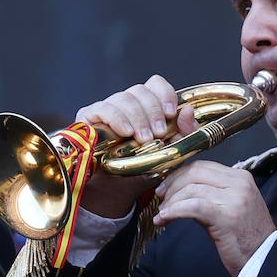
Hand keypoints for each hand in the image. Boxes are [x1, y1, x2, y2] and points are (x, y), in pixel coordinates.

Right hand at [75, 75, 198, 218]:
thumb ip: (186, 132)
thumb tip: (189, 109)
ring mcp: (107, 109)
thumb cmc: (144, 170)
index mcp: (147, 107)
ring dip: (138, 117)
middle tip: (159, 133)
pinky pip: (101, 108)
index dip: (165, 94)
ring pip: (123, 98)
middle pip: (140, 90)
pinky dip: (116, 118)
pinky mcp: (87, 118)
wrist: (116, 192)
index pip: (155, 84)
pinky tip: (125, 132)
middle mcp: (127, 104)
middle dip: (153, 111)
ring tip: (144, 139)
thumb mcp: (172, 152)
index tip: (171, 113)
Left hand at [153, 161, 274, 276]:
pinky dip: (174, 211)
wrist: (264, 257)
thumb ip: (209, 194)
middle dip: (172, 185)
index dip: (178, 175)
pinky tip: (164, 219)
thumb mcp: (230, 207)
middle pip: (195, 173)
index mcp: (241, 177)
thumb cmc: (246, 236)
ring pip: (191, 189)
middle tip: (162, 201)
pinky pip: (192, 206)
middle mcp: (239, 183)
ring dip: (171, 202)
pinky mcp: (225, 216)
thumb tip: (178, 191)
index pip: (203, 166)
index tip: (166, 188)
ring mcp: (234, 198)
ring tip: (163, 215)